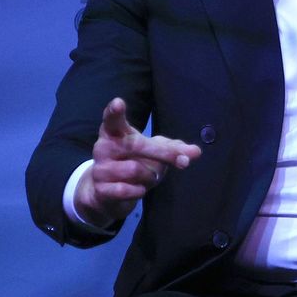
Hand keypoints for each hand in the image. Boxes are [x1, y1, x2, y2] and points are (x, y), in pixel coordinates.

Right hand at [74, 97, 201, 226]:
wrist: (108, 193)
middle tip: (184, 161)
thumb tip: (196, 152)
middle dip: (165, 154)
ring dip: (149, 177)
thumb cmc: (134, 162)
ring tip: (147, 177)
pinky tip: (137, 189)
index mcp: (115, 132)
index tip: (118, 103)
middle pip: (137, 145)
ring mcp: (100, 168)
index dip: (114, 111)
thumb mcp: (154, 152)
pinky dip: (139, 191)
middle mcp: (103, 147)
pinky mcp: (100, 189)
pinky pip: (127, 190)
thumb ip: (174, 149)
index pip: (112, 119)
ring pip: (135, 170)